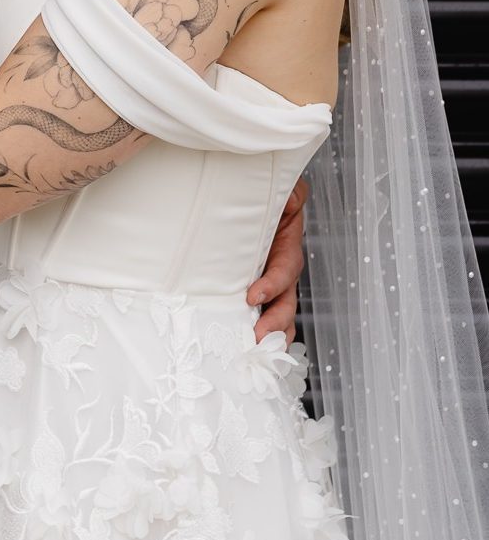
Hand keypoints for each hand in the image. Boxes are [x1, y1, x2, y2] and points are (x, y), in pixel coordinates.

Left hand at [247, 176, 307, 343]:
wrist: (254, 196)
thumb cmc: (267, 194)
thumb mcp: (286, 189)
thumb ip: (293, 193)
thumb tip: (291, 200)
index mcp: (286, 247)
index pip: (285, 270)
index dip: (272, 285)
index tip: (252, 296)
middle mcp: (280, 268)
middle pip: (286, 302)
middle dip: (275, 322)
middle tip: (257, 337)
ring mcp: (268, 280)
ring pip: (278, 313)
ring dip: (271, 334)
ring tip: (256, 350)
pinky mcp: (252, 286)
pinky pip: (261, 312)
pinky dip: (260, 331)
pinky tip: (245, 346)